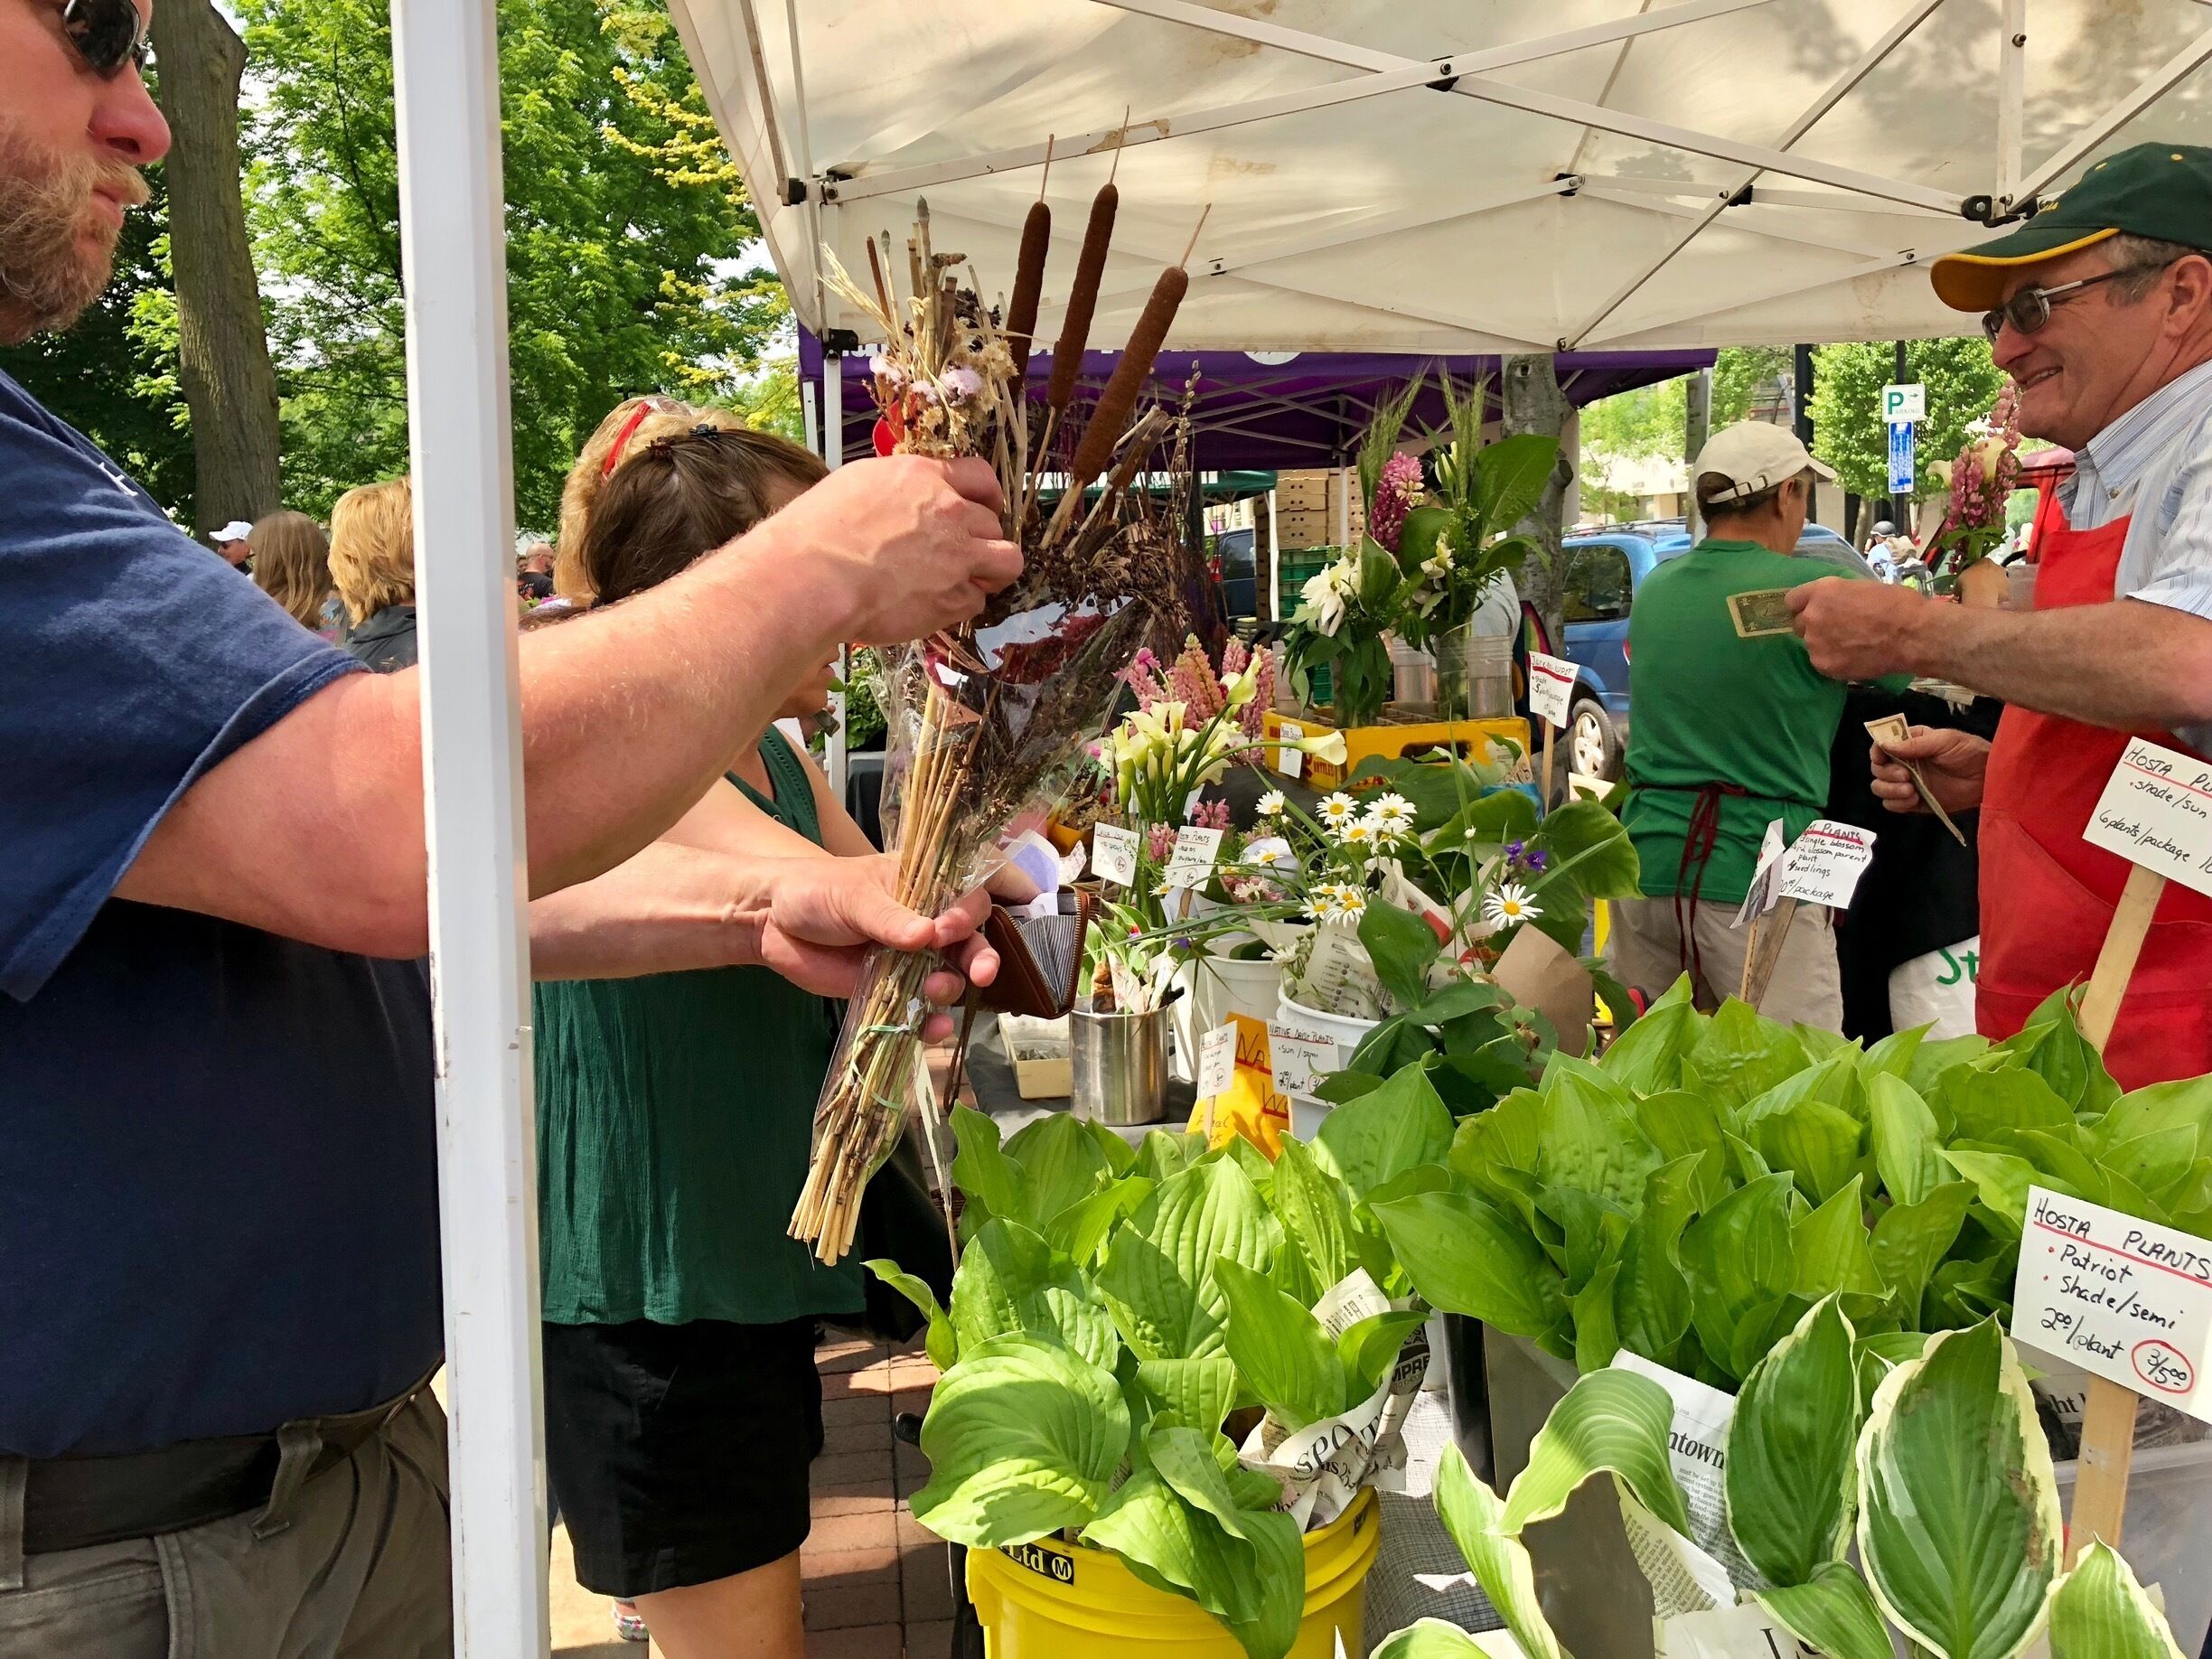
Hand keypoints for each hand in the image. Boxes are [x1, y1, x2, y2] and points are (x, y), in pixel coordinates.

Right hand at [752, 455, 1021, 643]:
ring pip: (1008, 561)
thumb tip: (899, 505)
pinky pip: (977, 601)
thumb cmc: (817, 531)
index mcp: (924, 478)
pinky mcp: (954, 598)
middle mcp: (950, 513)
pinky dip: (961, 605)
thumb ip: (895, 493)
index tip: (984, 506)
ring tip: (971, 581)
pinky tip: (936, 606)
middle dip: (981, 539)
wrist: (815, 576)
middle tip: (962, 553)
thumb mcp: (856, 486)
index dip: (987, 495)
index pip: (979, 476)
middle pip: (993, 522)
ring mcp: (959, 557)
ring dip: (993, 571)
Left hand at [756, 854, 999, 1036]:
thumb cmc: (815, 891)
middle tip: (981, 970)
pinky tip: (933, 1028)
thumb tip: (926, 937)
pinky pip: (922, 1008)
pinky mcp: (892, 989)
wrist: (770, 923)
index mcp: (924, 882)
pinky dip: (932, 1022)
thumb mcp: (852, 895)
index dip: (985, 901)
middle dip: (982, 954)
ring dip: (954, 985)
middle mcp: (927, 918)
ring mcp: (912, 956)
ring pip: (953, 974)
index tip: (969, 920)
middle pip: (974, 936)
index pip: (974, 884)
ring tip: (936, 989)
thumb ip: (889, 917)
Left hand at [1788, 577, 1932, 680]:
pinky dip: (1833, 661)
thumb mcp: (1863, 588)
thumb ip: (1840, 597)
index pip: (1793, 600)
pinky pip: (1821, 662)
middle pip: (1799, 624)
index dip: (1804, 605)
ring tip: (1850, 645)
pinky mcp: (1824, 665)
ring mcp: (1815, 643)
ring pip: (1810, 644)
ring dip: (1824, 644)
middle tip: (1836, 630)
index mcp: (1822, 592)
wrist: (1913, 635)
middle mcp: (1812, 616)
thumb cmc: (1898, 605)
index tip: (1814, 610)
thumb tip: (1835, 605)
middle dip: (1814, 626)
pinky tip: (1852, 657)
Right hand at [1868, 726, 1989, 815]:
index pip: (1882, 747)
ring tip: (1910, 790)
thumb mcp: (1944, 740)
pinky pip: (1893, 806)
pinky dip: (1898, 804)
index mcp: (1910, 744)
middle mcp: (1905, 763)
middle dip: (1886, 774)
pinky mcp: (1915, 803)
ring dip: (1889, 790)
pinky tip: (1913, 799)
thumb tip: (1885, 745)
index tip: (1881, 758)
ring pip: (1880, 789)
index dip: (1877, 752)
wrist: (1988, 777)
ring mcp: (1909, 784)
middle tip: (1905, 776)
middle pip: (1878, 770)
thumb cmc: (1969, 751)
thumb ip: (1915, 744)